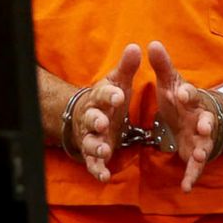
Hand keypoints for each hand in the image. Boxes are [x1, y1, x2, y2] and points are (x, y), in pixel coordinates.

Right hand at [73, 43, 140, 182]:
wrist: (87, 116)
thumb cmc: (108, 98)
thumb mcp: (118, 81)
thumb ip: (127, 67)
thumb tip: (135, 46)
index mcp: (100, 98)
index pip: (104, 94)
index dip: (110, 95)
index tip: (119, 95)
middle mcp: (92, 117)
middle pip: (92, 119)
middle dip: (96, 121)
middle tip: (103, 123)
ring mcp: (91, 137)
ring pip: (90, 143)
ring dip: (96, 147)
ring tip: (104, 151)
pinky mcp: (93, 154)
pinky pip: (94, 164)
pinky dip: (98, 170)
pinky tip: (104, 176)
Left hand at [148, 40, 221, 192]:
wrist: (202, 118)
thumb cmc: (183, 99)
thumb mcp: (171, 82)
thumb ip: (162, 66)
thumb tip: (152, 42)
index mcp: (192, 100)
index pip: (192, 95)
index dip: (189, 94)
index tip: (183, 93)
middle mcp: (201, 119)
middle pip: (206, 120)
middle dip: (205, 123)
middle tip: (204, 126)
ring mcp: (202, 139)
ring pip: (206, 144)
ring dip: (203, 150)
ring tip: (200, 156)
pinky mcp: (197, 155)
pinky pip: (195, 168)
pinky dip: (191, 177)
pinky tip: (185, 187)